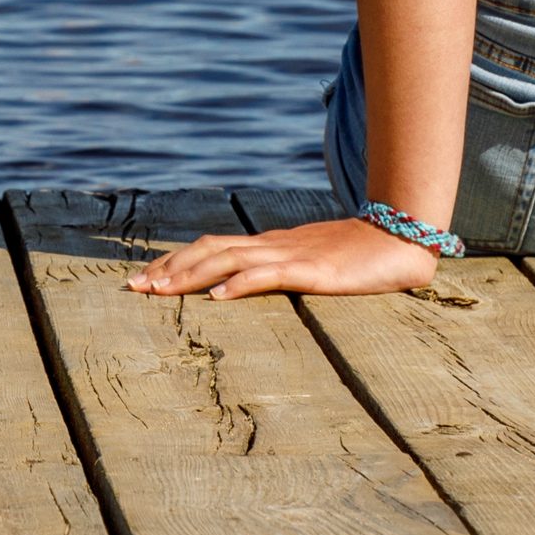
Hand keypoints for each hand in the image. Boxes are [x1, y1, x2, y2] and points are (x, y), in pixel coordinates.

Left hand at [131, 215, 438, 299]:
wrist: (400, 237)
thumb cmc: (358, 256)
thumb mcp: (311, 264)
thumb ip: (282, 270)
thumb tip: (246, 286)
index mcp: (270, 245)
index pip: (211, 248)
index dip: (176, 261)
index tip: (145, 280)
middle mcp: (272, 246)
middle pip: (208, 250)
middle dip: (169, 269)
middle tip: (134, 288)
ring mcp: (291, 256)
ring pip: (229, 260)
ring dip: (190, 275)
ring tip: (160, 291)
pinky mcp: (312, 271)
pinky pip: (270, 275)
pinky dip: (240, 284)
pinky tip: (219, 297)